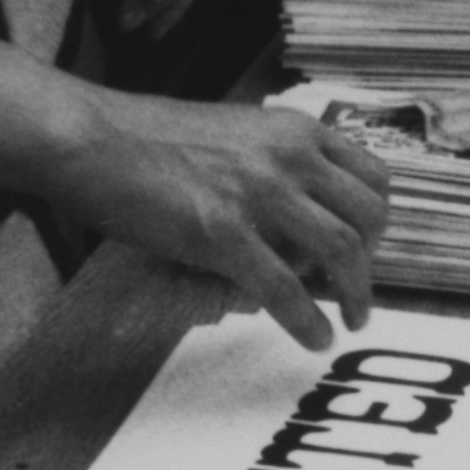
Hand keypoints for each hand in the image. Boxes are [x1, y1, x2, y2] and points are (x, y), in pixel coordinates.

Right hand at [44, 97, 389, 349]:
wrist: (91, 138)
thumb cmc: (152, 141)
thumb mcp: (236, 137)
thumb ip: (277, 172)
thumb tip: (301, 234)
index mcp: (294, 130)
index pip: (373, 176)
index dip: (378, 221)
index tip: (369, 249)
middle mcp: (288, 156)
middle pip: (367, 217)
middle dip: (372, 264)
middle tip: (359, 295)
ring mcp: (258, 192)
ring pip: (339, 251)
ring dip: (355, 295)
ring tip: (351, 322)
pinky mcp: (222, 231)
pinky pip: (284, 287)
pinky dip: (307, 321)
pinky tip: (315, 339)